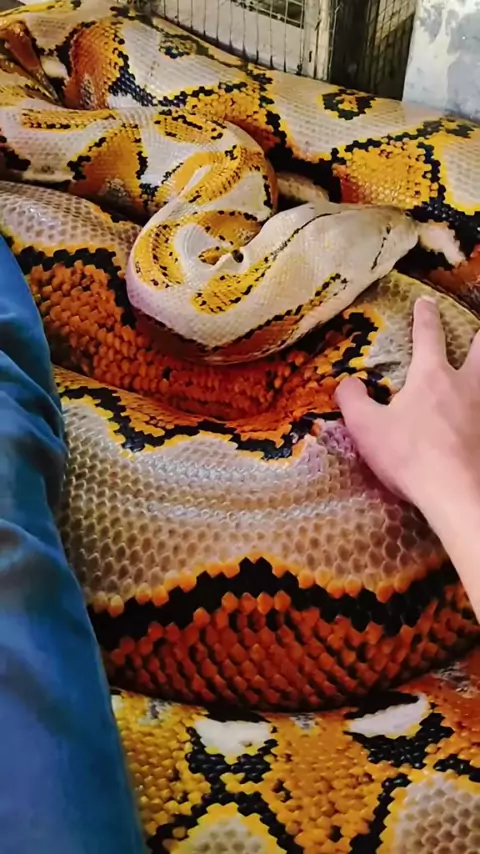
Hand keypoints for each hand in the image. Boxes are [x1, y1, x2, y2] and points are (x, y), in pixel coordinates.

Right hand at [335, 296, 479, 526]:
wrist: (457, 493)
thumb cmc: (410, 456)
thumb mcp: (367, 428)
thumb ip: (353, 402)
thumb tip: (346, 383)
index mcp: (432, 377)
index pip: (428, 336)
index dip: (425, 317)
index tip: (425, 302)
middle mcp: (466, 386)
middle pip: (479, 350)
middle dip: (477, 338)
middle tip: (477, 332)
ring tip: (477, 369)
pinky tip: (477, 418)